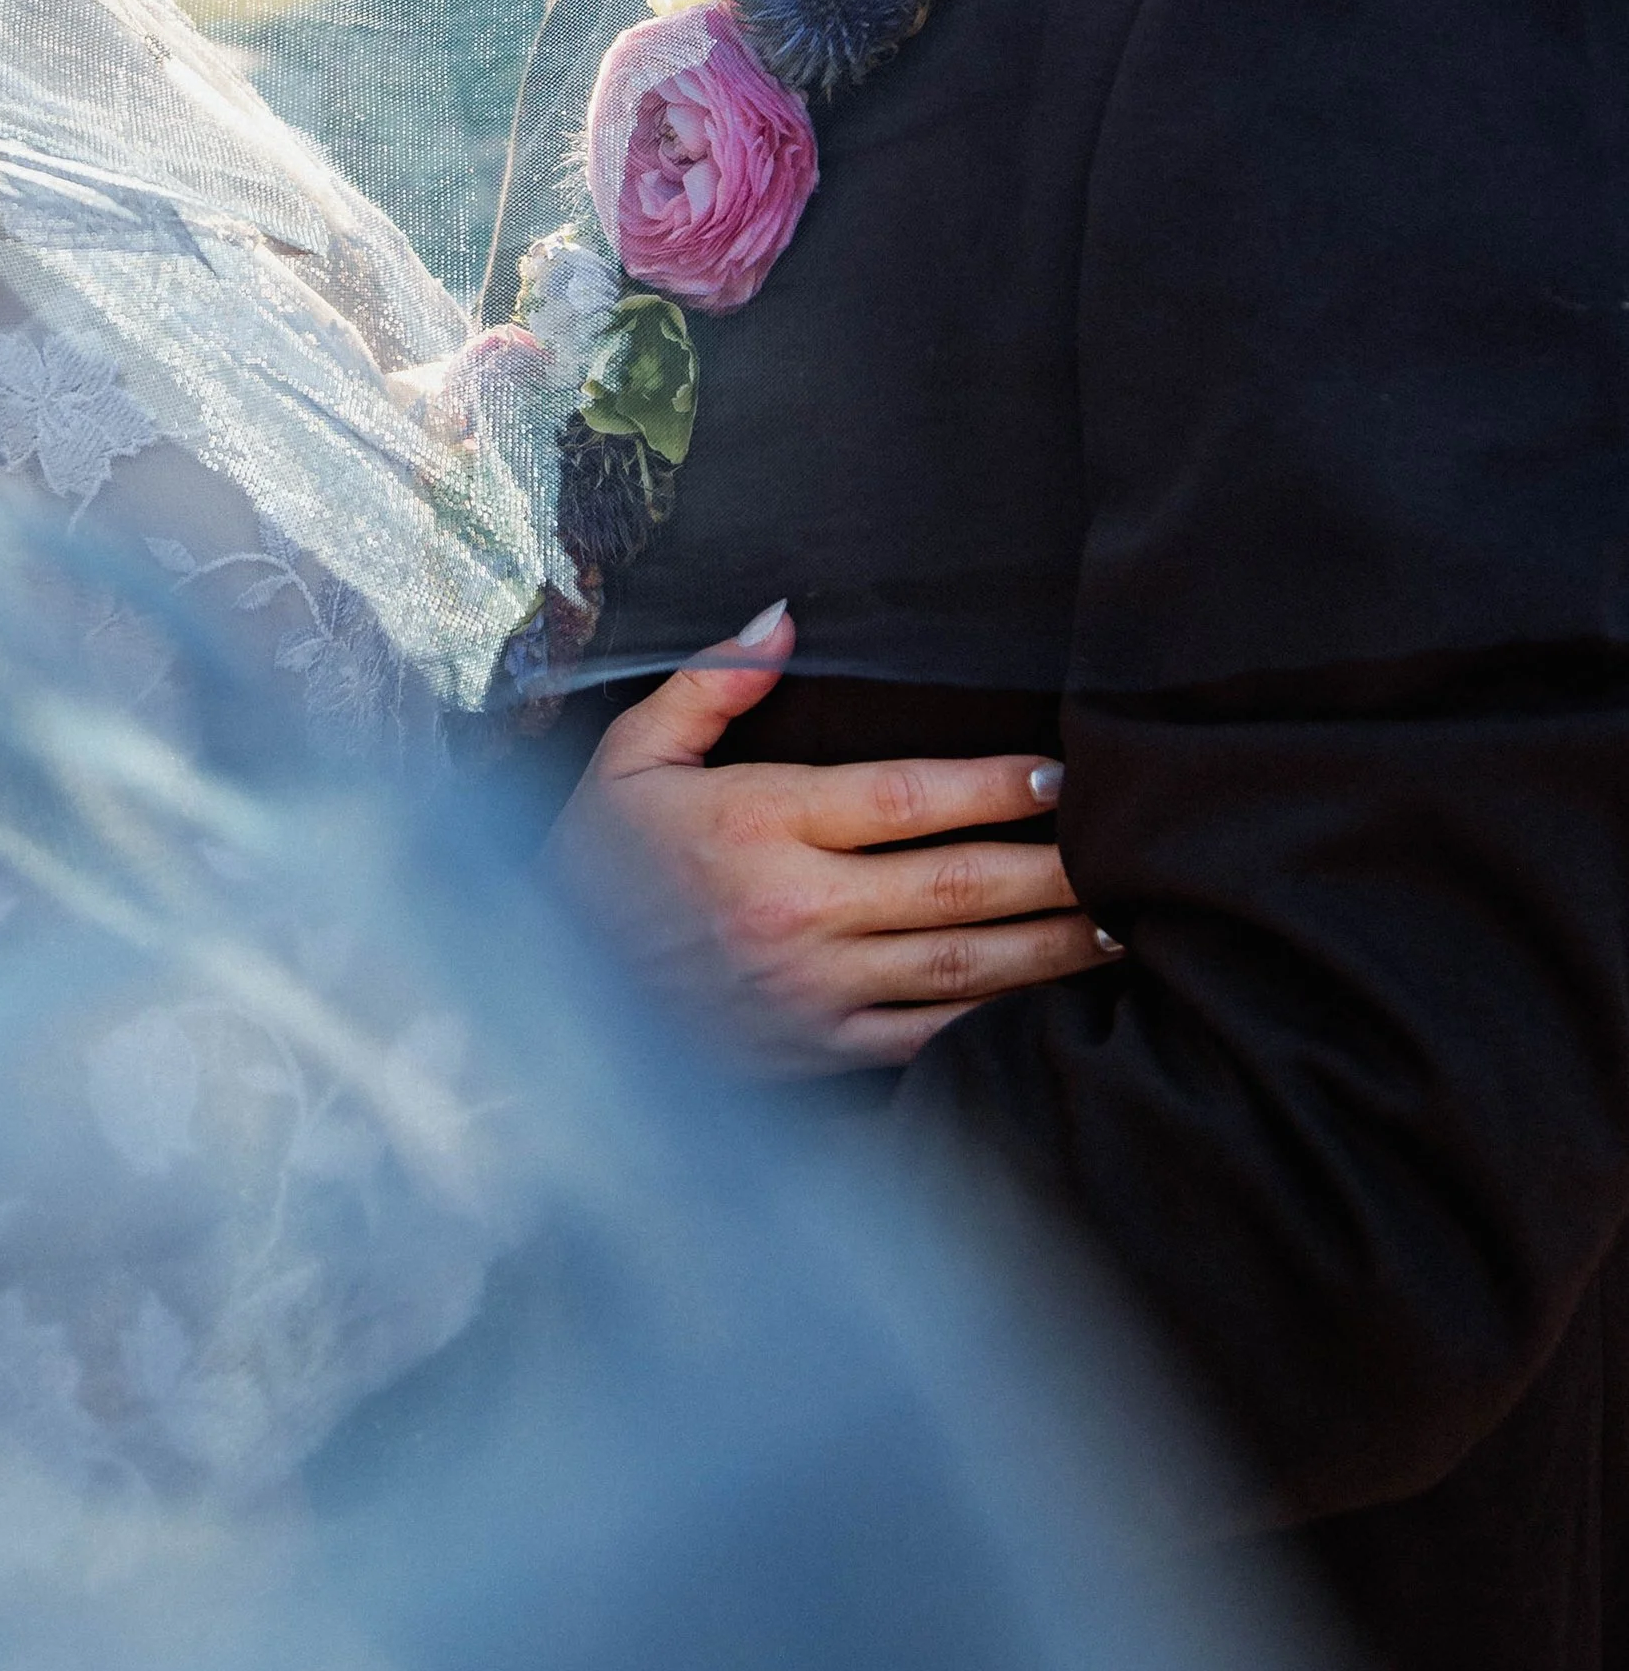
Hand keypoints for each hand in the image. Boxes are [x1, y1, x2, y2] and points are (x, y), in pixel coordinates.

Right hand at [547, 603, 1120, 1072]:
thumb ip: (712, 684)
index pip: (906, 799)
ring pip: (962, 969)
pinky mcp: (814, 1054)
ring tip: (1126, 925)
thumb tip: (783, 616)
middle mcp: (795, 912)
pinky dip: (995, 1018)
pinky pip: (928, 1037)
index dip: (995, 786)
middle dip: (1057, 869)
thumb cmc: (593, 865)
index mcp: (758, 825)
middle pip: (958, 886)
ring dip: (1051, 947)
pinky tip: (1047, 1000)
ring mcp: (811, 993)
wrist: (539, 1001)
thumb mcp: (630, 757)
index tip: (1060, 774)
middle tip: (1131, 849)